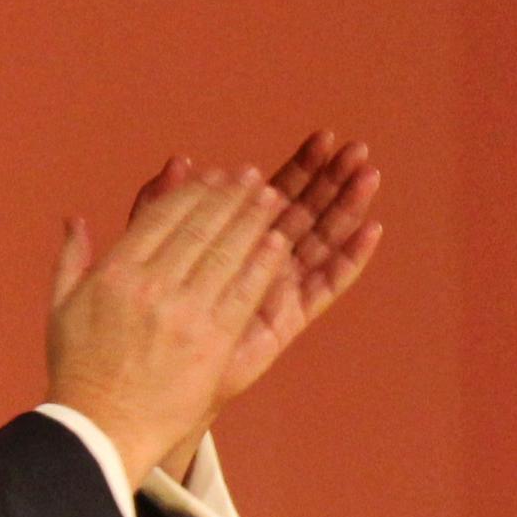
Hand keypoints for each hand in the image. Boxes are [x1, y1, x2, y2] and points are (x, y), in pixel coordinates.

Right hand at [45, 169, 295, 482]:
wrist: (101, 428)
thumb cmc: (79, 371)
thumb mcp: (62, 308)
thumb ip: (72, 258)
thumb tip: (76, 218)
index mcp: (115, 273)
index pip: (161, 218)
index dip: (192, 192)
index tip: (213, 176)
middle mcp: (149, 286)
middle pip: (198, 228)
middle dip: (229, 197)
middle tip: (251, 176)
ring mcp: (183, 313)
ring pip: (225, 252)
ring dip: (252, 220)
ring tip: (271, 198)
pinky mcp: (211, 341)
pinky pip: (243, 292)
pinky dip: (262, 264)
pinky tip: (278, 243)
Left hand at [129, 132, 385, 423]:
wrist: (146, 380)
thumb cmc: (144, 316)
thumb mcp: (147, 250)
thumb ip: (161, 207)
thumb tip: (180, 160)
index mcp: (237, 238)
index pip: (278, 192)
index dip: (302, 166)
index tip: (324, 136)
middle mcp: (264, 260)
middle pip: (308, 212)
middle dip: (333, 180)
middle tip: (357, 148)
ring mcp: (280, 288)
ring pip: (323, 241)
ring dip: (348, 209)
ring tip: (370, 175)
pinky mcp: (289, 318)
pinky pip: (326, 286)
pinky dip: (350, 259)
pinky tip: (371, 231)